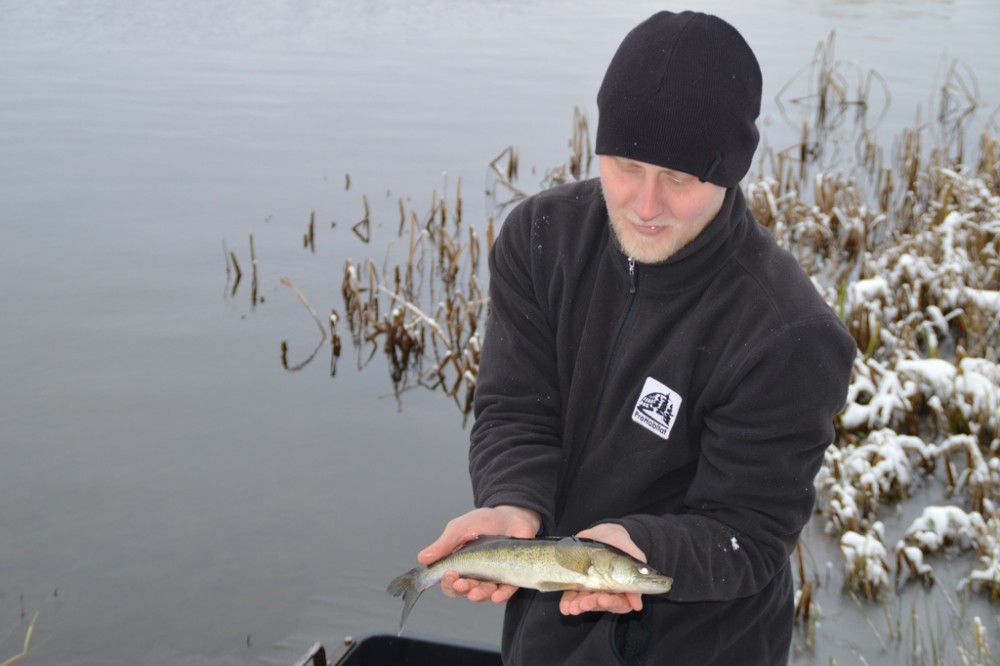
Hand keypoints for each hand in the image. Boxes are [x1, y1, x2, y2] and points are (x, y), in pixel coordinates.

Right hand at [419, 505, 540, 603]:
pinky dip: (501, 596)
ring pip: (483, 594)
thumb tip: (422, 559)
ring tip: (476, 593)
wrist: (512, 515)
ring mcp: (493, 577)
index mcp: (459, 564)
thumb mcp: (460, 529)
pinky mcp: (511, 577)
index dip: (446, 583)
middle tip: (461, 584)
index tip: (449, 574)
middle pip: (464, 591)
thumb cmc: (484, 521)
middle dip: (461, 590)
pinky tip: (497, 595)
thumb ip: (444, 544)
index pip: (449, 582)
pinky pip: (506, 591)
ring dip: (478, 595)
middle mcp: (475, 575)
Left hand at [559, 523, 645, 615]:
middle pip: (599, 603)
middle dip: (591, 604)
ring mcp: (591, 588)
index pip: (619, 603)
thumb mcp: (634, 556)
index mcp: (622, 589)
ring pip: (585, 601)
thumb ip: (638, 576)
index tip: (603, 599)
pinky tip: (565, 608)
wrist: (605, 533)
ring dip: (578, 606)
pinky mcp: (578, 582)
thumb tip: (637, 604)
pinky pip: (572, 595)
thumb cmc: (623, 545)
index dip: (611, 603)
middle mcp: (606, 591)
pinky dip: (568, 602)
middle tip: (584, 603)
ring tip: (572, 607)